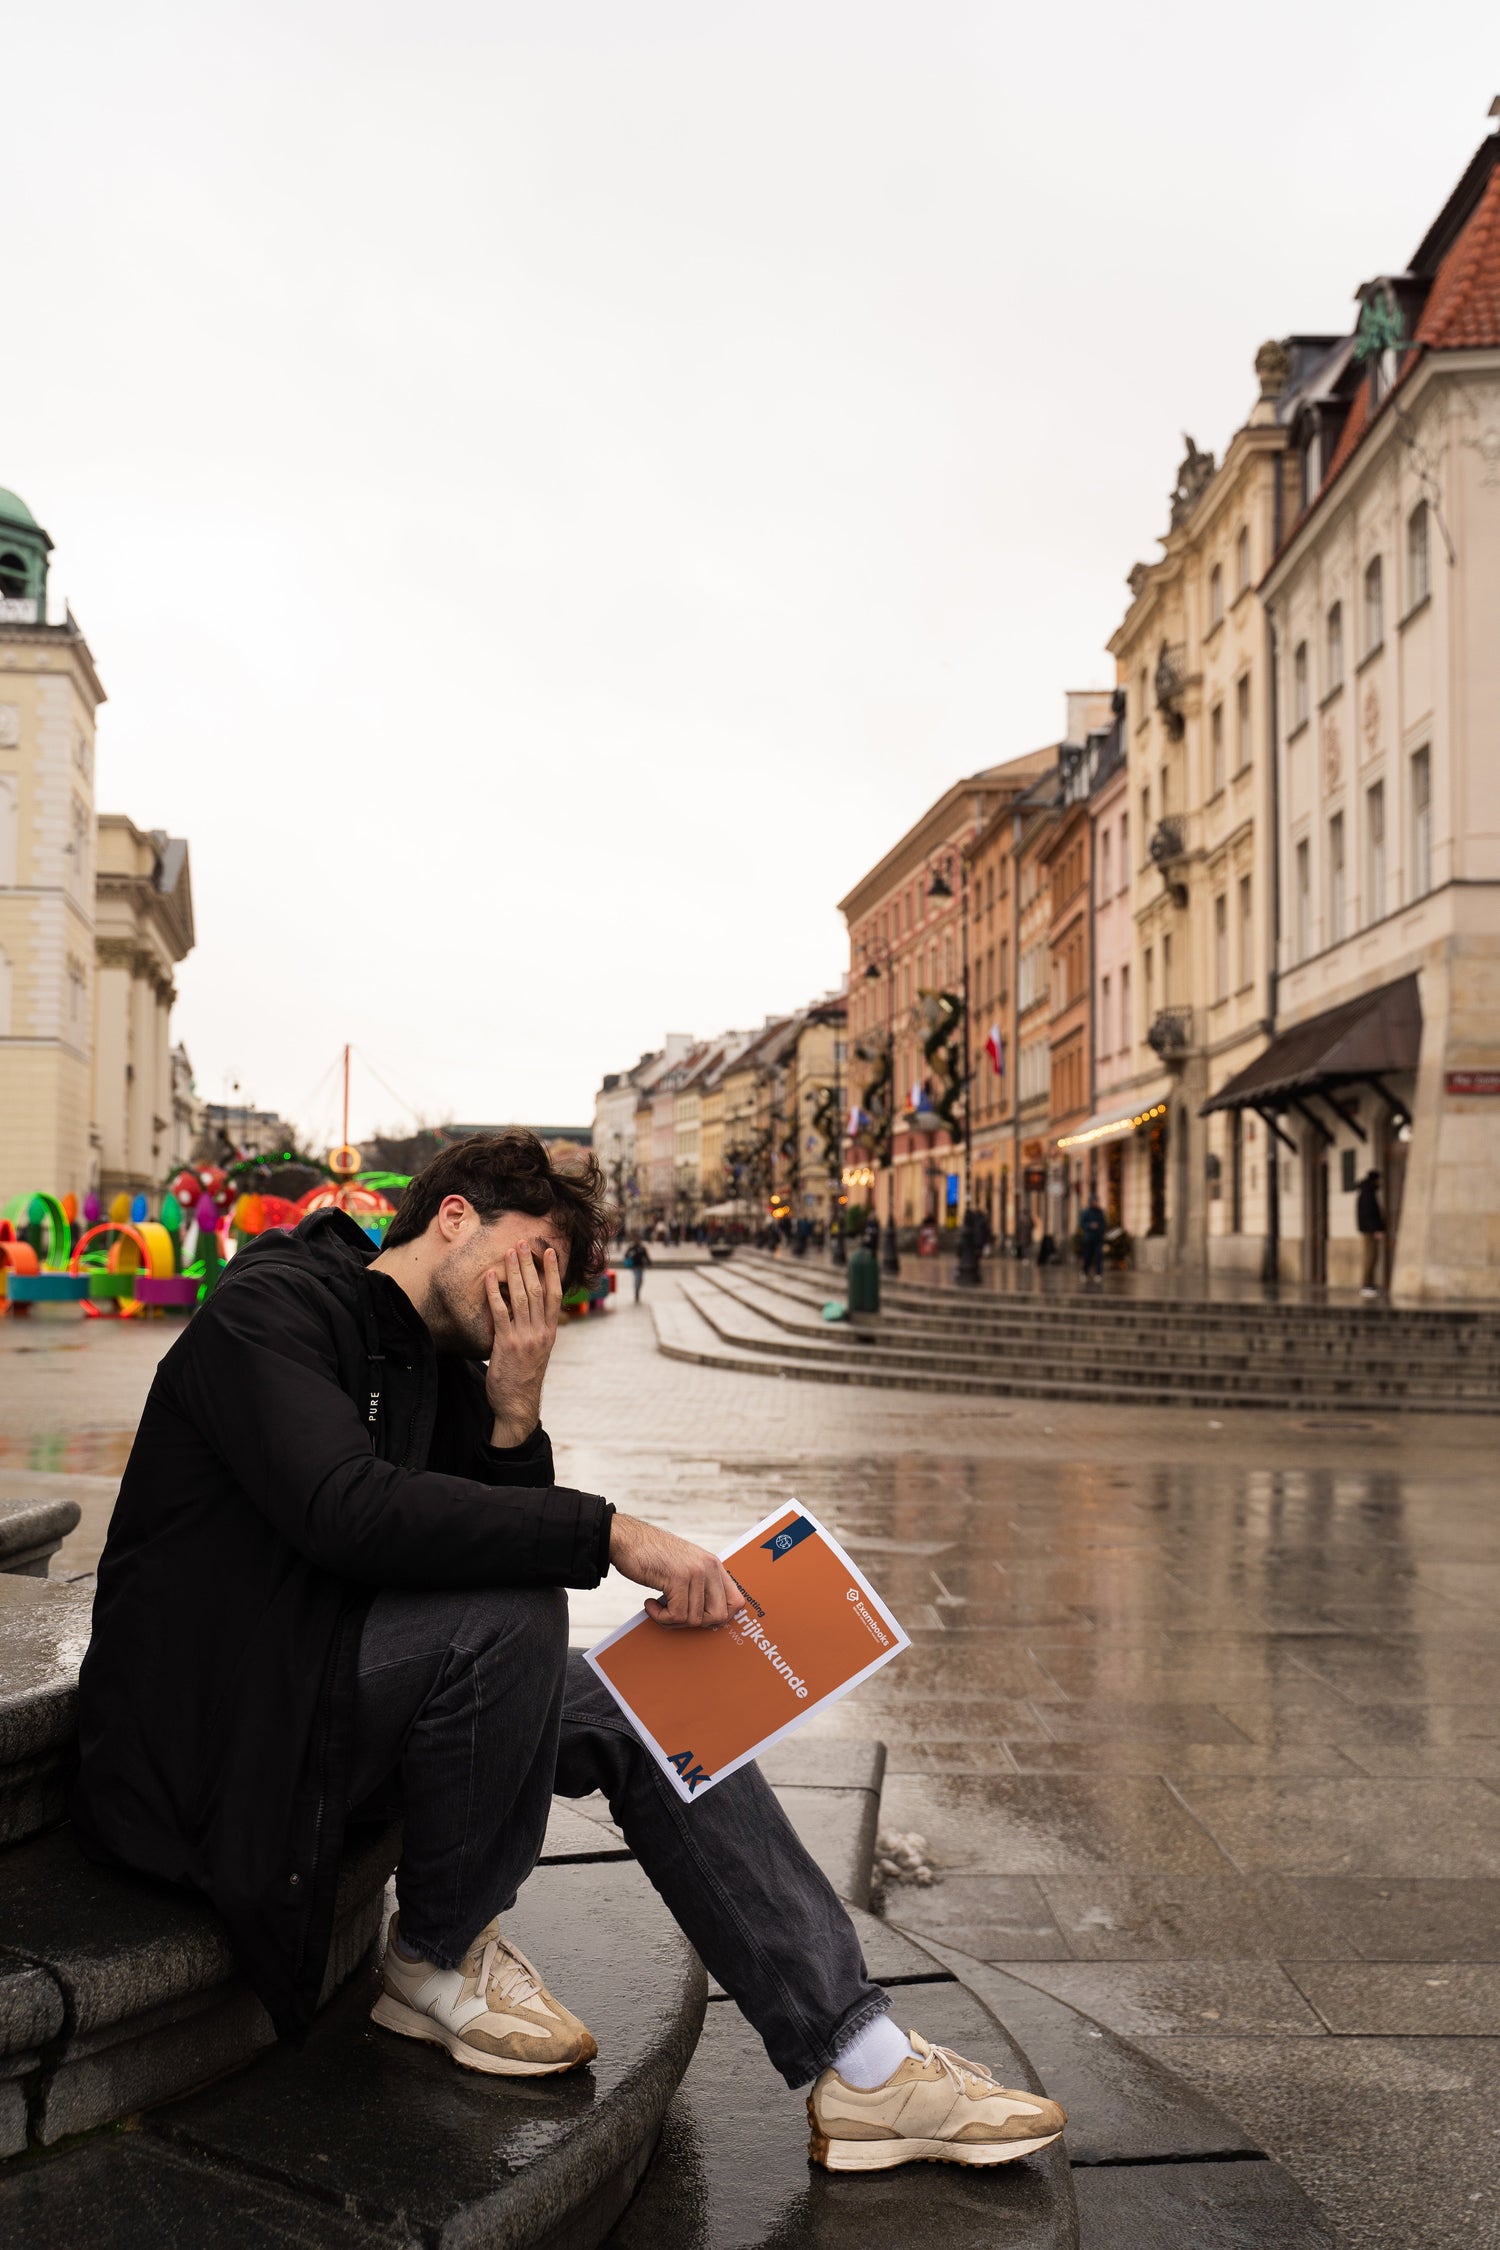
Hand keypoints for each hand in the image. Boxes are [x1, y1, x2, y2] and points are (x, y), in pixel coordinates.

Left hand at [484, 1246, 561, 1447]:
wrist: (517, 1405)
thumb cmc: (525, 1379)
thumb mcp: (537, 1352)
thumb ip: (535, 1331)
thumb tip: (528, 1313)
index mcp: (550, 1332)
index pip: (555, 1295)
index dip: (553, 1271)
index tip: (550, 1252)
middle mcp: (540, 1331)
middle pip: (537, 1290)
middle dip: (530, 1264)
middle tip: (523, 1244)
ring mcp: (524, 1337)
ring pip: (521, 1297)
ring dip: (514, 1272)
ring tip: (509, 1253)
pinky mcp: (507, 1343)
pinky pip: (500, 1312)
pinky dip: (494, 1293)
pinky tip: (489, 1278)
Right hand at [609, 1514, 743, 1628]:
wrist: (626, 1540)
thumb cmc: (652, 1556)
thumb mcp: (685, 1566)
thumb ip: (700, 1585)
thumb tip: (711, 1618)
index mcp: (713, 1565)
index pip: (736, 1601)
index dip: (722, 1617)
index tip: (702, 1620)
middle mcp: (708, 1567)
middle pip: (719, 1616)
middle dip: (695, 1623)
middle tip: (675, 1614)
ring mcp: (695, 1572)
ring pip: (694, 1619)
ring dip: (671, 1620)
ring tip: (658, 1606)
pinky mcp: (678, 1579)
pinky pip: (676, 1616)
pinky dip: (660, 1617)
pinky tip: (650, 1604)